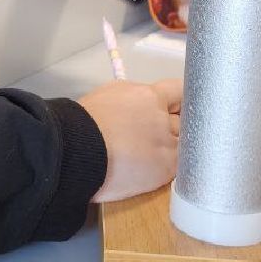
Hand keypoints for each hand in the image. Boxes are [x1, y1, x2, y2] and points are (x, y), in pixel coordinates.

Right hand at [80, 78, 182, 202]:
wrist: (75, 150)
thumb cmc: (83, 123)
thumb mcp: (109, 95)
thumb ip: (132, 99)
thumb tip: (139, 106)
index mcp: (148, 95)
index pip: (180, 91)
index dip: (179, 102)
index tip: (176, 110)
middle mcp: (162, 116)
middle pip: (185, 119)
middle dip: (176, 127)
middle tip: (160, 138)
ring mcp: (167, 142)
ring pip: (184, 144)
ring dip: (173, 150)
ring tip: (152, 158)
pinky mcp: (166, 167)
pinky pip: (180, 167)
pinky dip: (170, 168)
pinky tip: (154, 170)